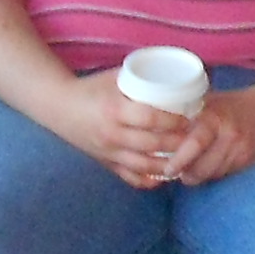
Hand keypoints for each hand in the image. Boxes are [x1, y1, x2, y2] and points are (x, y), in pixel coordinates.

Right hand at [63, 75, 196, 186]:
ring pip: (145, 166)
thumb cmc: (91, 88)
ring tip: (186, 158)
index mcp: (115, 110)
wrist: (59, 107)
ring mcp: (109, 152)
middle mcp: (112, 134)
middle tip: (196, 138)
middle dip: (178, 144)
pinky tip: (165, 175)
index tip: (189, 118)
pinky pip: (131, 178)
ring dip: (169, 165)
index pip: (150, 119)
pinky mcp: (106, 163)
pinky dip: (150, 180)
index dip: (173, 121)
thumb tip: (176, 73)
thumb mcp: (115, 77)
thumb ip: (142, 78)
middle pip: (152, 145)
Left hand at [167, 85, 254, 184]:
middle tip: (172, 172)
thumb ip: (187, 114)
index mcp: (215, 117)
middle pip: (202, 166)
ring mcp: (240, 150)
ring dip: (197, 176)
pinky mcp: (248, 160)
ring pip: (212, 174)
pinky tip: (206, 168)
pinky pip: (224, 174)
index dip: (179, 160)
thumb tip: (157, 127)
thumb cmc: (233, 104)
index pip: (195, 143)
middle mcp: (229, 135)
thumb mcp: (210, 101)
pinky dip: (212, 174)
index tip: (167, 168)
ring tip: (187, 171)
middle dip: (185, 174)